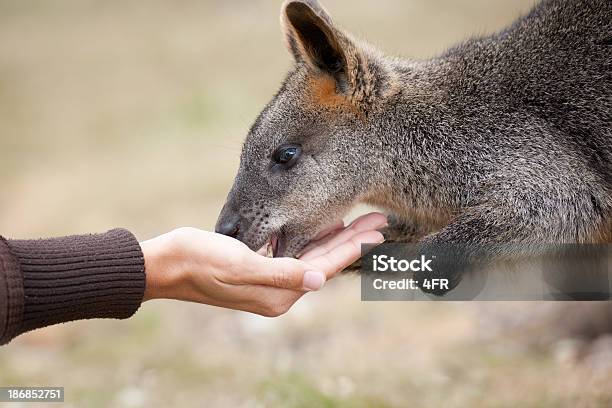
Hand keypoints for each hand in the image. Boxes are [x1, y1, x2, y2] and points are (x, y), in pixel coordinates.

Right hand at [140, 212, 385, 316]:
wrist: (166, 263)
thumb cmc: (200, 260)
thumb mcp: (240, 266)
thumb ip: (282, 275)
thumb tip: (321, 280)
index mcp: (278, 294)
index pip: (326, 266)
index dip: (353, 246)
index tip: (377, 230)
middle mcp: (278, 291)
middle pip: (325, 260)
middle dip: (352, 239)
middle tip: (379, 218)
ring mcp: (269, 280)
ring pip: (313, 255)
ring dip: (337, 236)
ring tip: (361, 220)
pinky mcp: (259, 267)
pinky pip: (296, 252)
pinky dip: (312, 238)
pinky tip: (324, 225)